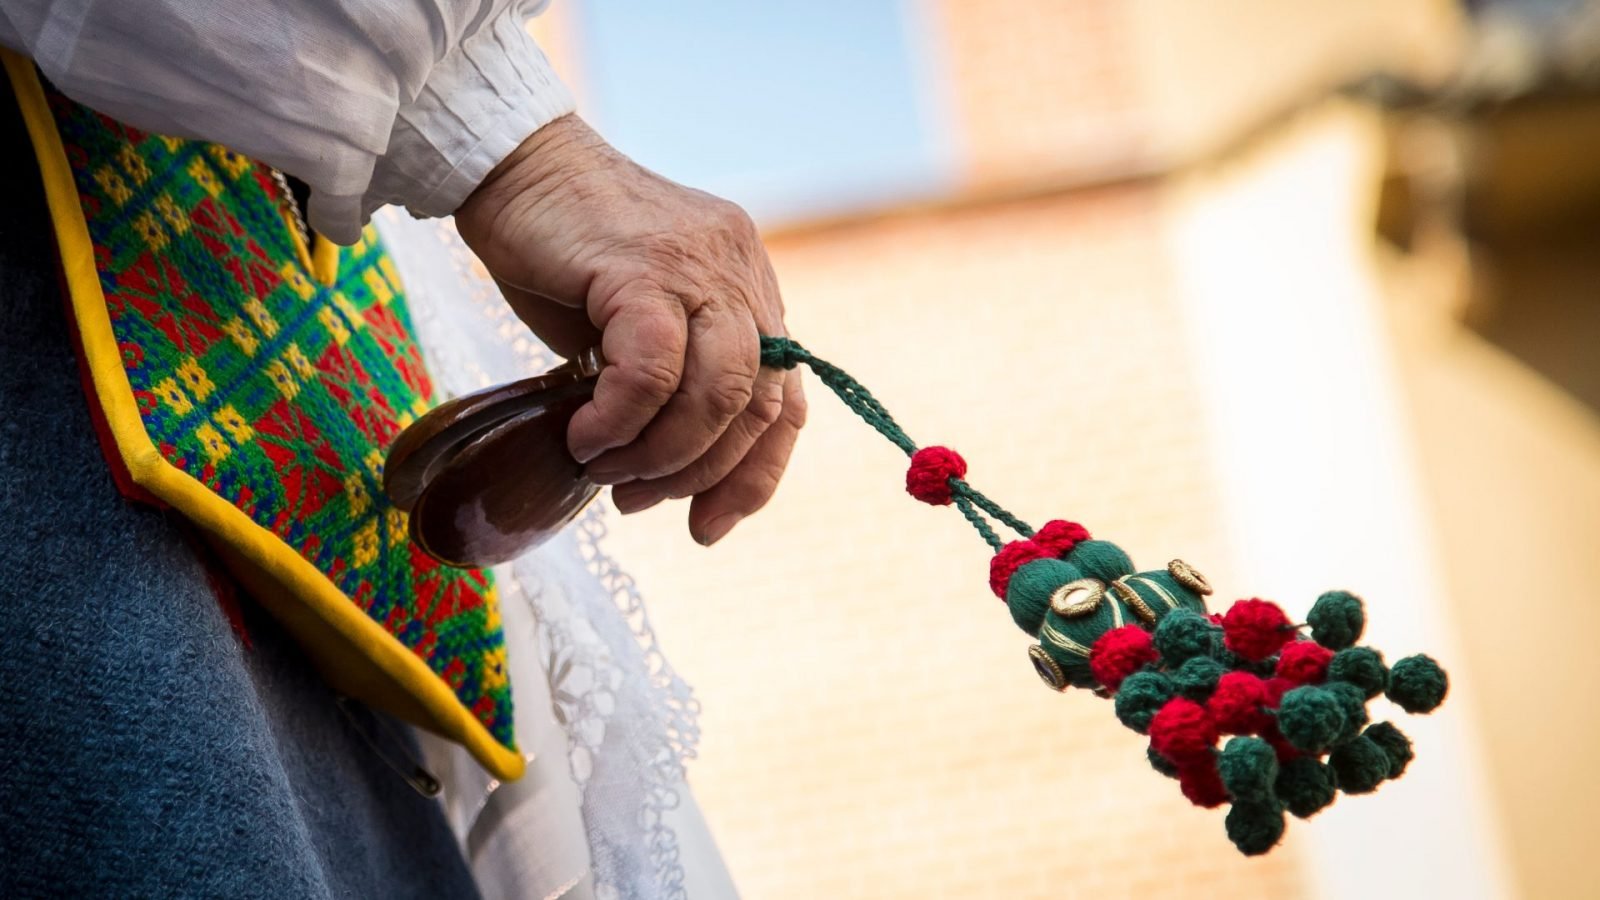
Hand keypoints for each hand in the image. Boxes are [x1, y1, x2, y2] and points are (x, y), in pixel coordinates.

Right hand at [455, 115, 805, 544]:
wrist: (510, 168)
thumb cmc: (562, 255)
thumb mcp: (635, 327)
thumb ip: (671, 381)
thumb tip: (671, 475)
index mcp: (748, 289)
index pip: (785, 402)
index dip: (753, 477)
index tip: (707, 527)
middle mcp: (741, 274)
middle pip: (758, 406)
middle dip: (699, 474)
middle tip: (635, 498)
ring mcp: (700, 266)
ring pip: (718, 393)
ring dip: (661, 454)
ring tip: (606, 467)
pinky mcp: (646, 267)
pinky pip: (653, 368)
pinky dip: (622, 419)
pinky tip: (586, 435)